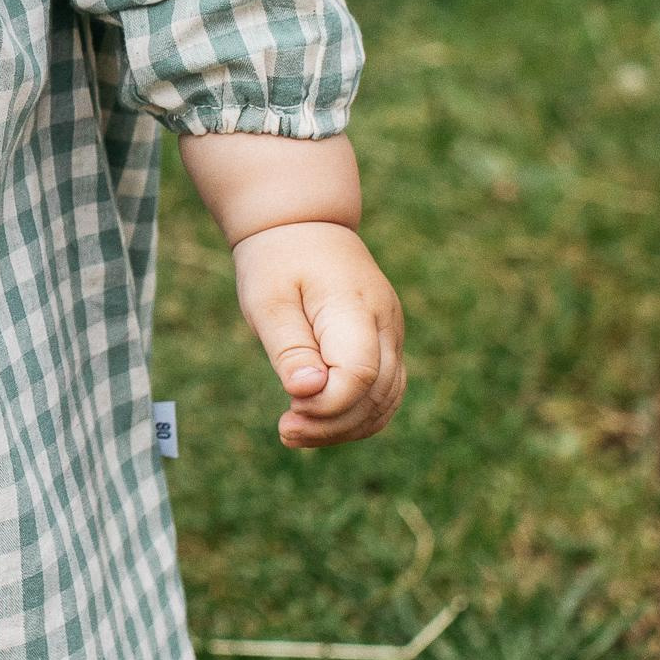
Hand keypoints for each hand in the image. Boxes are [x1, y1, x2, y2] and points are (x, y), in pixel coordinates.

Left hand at [230, 222, 405, 447]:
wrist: (303, 227)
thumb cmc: (278, 262)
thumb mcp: (268, 300)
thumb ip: (290, 347)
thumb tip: (309, 392)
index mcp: (355, 307)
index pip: (359, 373)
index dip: (328, 404)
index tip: (288, 410)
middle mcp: (385, 324)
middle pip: (378, 394)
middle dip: (332, 424)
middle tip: (284, 431)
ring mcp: (391, 335)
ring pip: (386, 400)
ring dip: (345, 427)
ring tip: (295, 432)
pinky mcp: (386, 345)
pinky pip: (383, 393)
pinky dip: (355, 416)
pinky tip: (317, 422)